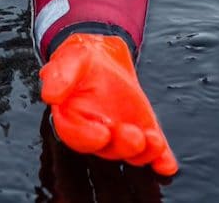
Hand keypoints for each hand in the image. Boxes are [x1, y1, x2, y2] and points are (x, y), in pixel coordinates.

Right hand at [39, 33, 177, 175]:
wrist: (107, 54)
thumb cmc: (84, 58)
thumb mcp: (71, 57)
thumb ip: (60, 74)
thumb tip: (50, 94)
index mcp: (72, 116)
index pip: (76, 134)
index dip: (88, 137)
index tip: (101, 134)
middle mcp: (96, 130)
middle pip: (106, 148)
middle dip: (121, 146)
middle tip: (134, 137)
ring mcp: (120, 133)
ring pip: (130, 152)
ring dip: (144, 152)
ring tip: (154, 141)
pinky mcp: (142, 130)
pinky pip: (151, 150)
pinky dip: (160, 159)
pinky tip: (167, 164)